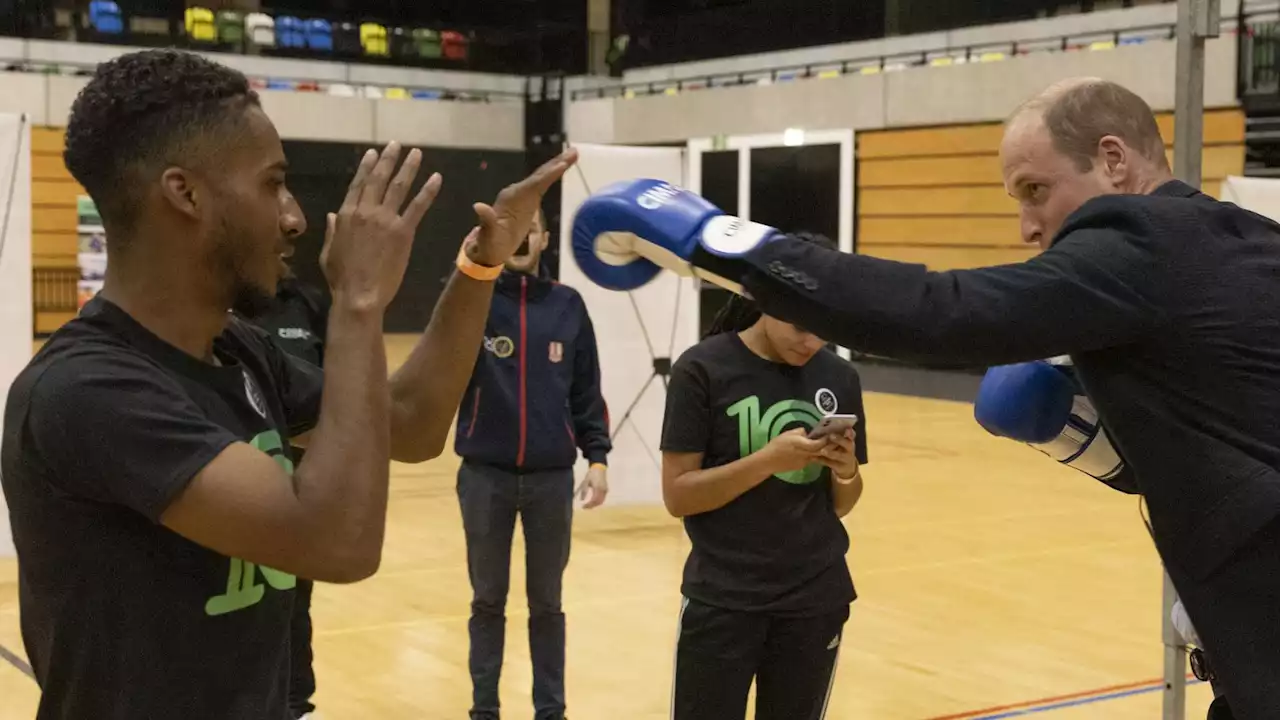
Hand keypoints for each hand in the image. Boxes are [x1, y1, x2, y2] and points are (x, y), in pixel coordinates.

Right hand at [321, 142, 442, 309]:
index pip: (358, 184)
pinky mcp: (403, 232)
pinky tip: (436, 178)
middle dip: (388, 159)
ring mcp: (385, 220)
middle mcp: (365, 211)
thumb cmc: (341, 279)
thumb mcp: (328, 252)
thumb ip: (333, 231)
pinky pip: (418, 206)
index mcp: (346, 215)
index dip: (367, 167)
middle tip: (396, 144)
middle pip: (378, 179)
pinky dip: (428, 191)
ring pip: (398, 187)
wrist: (359, 295)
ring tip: (417, 153)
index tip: (373, 153)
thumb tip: (334, 215)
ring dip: (409, 167)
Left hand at [466, 148, 578, 266]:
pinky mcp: (528, 201)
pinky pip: (542, 185)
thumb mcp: (488, 234)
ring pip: (542, 177)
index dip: (547, 175)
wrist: (490, 249)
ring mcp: (523, 196)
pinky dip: (553, 176)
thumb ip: (487, 220)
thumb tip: (478, 207)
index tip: (561, 165)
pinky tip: (561, 169)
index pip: (533, 185)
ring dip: (557, 165)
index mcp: (511, 198)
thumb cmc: (490, 243)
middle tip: (574, 152)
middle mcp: (517, 193)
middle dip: (556, 163)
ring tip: (573, 155)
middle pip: (540, 175)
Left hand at [576, 464, 607, 509]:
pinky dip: (598, 501)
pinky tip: (593, 501)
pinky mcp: (606, 489)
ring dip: (595, 504)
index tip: (583, 507)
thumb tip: (581, 500)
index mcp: (597, 488)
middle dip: (592, 506)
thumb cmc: (591, 474)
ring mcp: (605, 490)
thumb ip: (584, 491)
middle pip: (598, 502)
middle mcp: (603, 490)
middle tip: (585, 507)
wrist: (599, 467)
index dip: (589, 505)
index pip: (594, 500)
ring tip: (589, 505)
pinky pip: (603, 498)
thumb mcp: (585, 482)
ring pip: (601, 501)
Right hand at [759, 428, 828, 475]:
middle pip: (821, 451)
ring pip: (817, 456)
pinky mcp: (802, 466)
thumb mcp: (787, 434)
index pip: (818, 444)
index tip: (829, 434)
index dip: (825, 440)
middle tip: (833, 440)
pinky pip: (811, 459)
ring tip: (825, 444)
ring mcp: (804, 462)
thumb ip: (800, 432)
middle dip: (828, 446)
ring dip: (821, 451)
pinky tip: (811, 451)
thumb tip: (807, 433)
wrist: (768, 461)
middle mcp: (805, 454)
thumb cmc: (776, 445)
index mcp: (801, 445)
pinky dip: (813, 455)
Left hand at [818, 430, 859, 483]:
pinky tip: (812, 458)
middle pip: (847, 444)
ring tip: (823, 450)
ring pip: (838, 455)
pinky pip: (830, 463)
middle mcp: (850, 448)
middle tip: (831, 436)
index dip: (850, 432)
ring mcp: (846, 459)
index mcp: (849, 439)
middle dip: (840, 440)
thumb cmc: (839, 448)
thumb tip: (816, 425)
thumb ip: (834, 434)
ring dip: (830, 452)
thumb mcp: (840, 441)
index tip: (847, 429)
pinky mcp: (840, 467)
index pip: (852, 434)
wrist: (846, 467)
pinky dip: (821, 460)